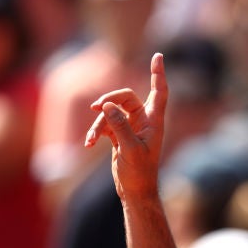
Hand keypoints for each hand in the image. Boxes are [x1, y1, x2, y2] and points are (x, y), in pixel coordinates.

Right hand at [84, 53, 168, 200]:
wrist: (135, 191)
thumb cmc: (139, 173)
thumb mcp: (130, 149)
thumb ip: (119, 126)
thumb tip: (107, 105)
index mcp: (154, 122)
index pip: (159, 92)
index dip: (158, 74)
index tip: (158, 56)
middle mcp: (144, 121)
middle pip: (126, 97)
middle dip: (110, 99)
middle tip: (96, 106)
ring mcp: (131, 127)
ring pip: (111, 112)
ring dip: (99, 123)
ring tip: (91, 139)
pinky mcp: (120, 135)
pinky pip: (105, 124)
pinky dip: (96, 132)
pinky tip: (89, 144)